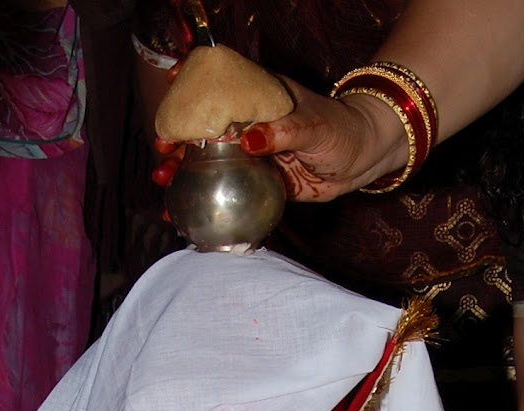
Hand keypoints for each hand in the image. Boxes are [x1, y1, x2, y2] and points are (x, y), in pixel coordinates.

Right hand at [152, 76, 408, 201]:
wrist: (362, 160)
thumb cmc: (340, 130)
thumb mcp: (313, 126)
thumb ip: (282, 132)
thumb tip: (249, 139)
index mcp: (259, 100)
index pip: (219, 90)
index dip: (192, 88)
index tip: (170, 87)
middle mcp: (251, 125)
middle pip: (206, 129)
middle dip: (178, 140)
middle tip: (161, 153)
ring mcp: (253, 154)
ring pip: (212, 161)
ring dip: (185, 172)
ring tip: (164, 184)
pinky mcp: (259, 180)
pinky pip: (229, 189)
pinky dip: (208, 200)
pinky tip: (186, 211)